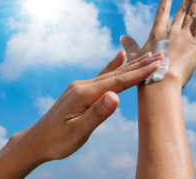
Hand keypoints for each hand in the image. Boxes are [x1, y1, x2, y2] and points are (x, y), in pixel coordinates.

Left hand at [9, 51, 162, 162]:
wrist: (36, 140)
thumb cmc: (57, 140)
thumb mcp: (78, 132)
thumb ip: (97, 113)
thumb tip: (115, 96)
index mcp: (84, 94)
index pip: (117, 82)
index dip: (138, 74)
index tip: (156, 65)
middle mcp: (82, 85)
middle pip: (116, 74)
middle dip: (139, 65)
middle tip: (159, 54)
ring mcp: (80, 86)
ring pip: (110, 74)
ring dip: (130, 65)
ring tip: (145, 55)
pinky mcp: (80, 91)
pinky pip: (101, 76)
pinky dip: (113, 67)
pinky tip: (119, 58)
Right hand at [120, 0, 195, 86]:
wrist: (162, 82)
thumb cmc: (146, 72)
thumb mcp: (135, 57)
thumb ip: (129, 45)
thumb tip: (122, 37)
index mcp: (157, 33)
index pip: (162, 11)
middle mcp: (172, 31)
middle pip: (181, 11)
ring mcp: (185, 36)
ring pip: (192, 15)